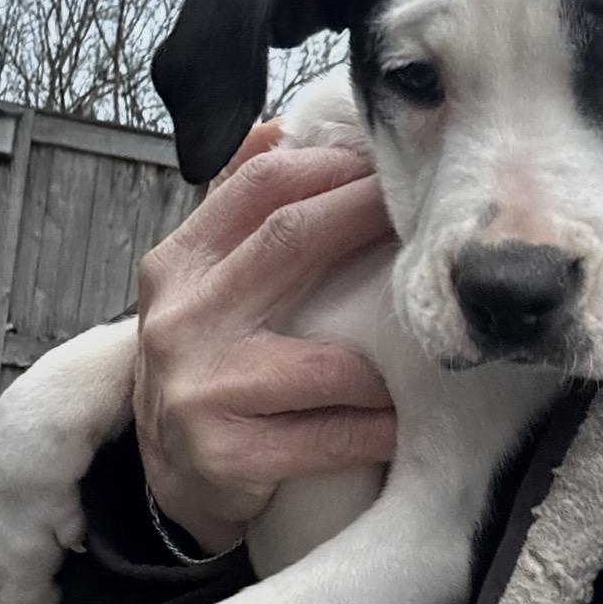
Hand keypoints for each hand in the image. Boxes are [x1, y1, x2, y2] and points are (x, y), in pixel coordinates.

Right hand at [134, 125, 396, 552]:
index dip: (333, 168)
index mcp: (178, 264)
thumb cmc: (212, 363)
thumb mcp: (205, 283)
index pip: (258, 187)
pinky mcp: (226, 456)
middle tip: (429, 221)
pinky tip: (398, 423)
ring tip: (421, 356)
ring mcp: (199, 390)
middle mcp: (181, 319)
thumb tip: (279, 129)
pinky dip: (376, 429)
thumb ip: (237, 210)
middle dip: (369, 220)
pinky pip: (331, 436)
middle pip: (292, 242)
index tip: (388, 167)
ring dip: (386, 362)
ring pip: (329, 363)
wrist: (173, 474)